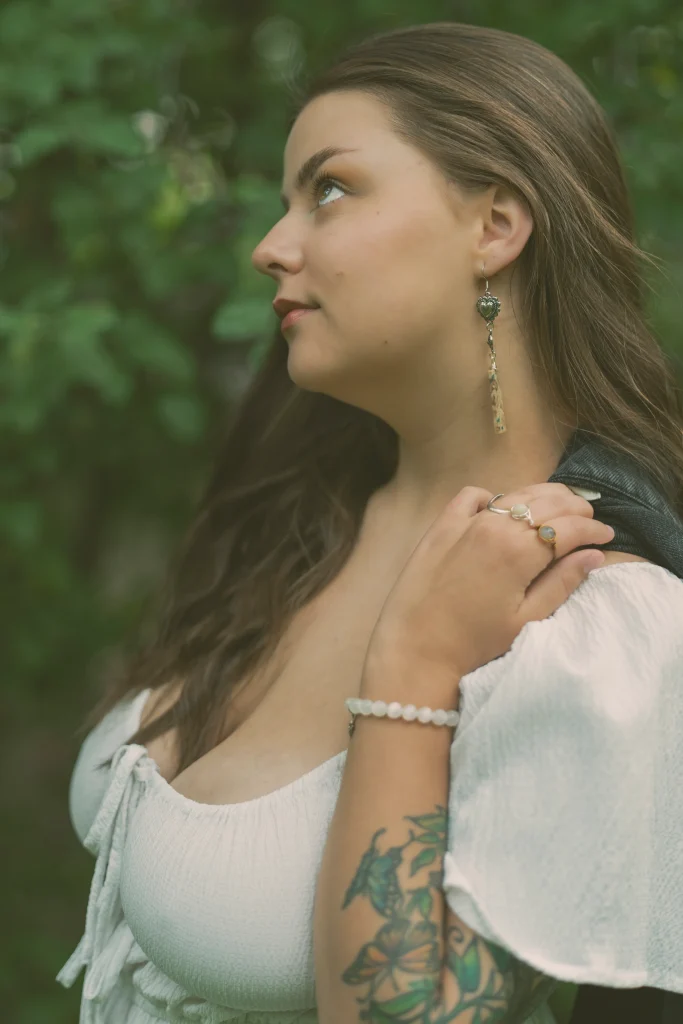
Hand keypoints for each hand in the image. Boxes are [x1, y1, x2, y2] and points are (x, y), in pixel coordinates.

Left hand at [362, 483, 613, 696]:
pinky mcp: (441, 526)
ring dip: (543, 497)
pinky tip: (501, 509)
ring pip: (515, 494)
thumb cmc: (473, 644)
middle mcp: (494, 526)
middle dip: (575, 509)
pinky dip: (493, 497)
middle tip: (589, 520)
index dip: (593, 530)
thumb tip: (594, 556)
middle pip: (546, 503)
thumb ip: (562, 583)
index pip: (568, 527)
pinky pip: (472, 496)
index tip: (607, 536)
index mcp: (519, 551)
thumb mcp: (525, 620)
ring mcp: (465, 522)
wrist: (414, 649)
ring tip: (558, 509)